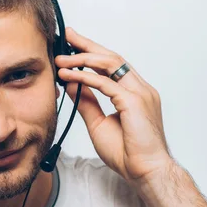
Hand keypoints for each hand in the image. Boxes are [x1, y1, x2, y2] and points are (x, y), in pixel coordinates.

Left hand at [54, 27, 173, 181]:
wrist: (145, 172)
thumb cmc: (127, 153)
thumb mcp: (99, 123)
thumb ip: (87, 103)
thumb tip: (71, 85)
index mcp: (134, 93)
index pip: (112, 64)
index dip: (92, 51)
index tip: (72, 44)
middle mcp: (140, 88)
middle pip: (112, 57)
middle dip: (87, 44)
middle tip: (67, 35)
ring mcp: (140, 93)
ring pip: (110, 63)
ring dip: (83, 58)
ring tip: (62, 59)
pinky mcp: (134, 102)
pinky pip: (106, 83)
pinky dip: (86, 77)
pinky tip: (69, 76)